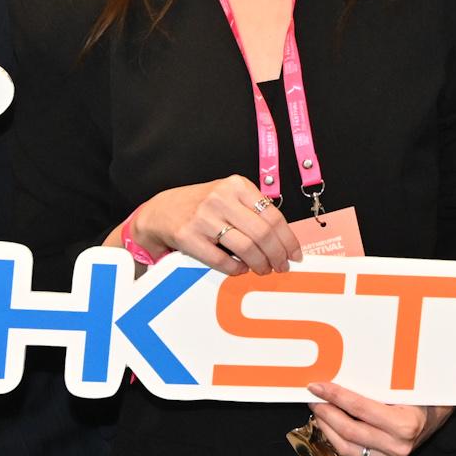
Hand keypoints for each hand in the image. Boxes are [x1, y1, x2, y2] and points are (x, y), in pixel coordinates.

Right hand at [129, 175, 301, 275]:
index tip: (295, 253)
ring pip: (245, 248)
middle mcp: (221, 198)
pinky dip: (236, 269)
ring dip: (260, 264)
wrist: (160, 211)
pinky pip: (221, 260)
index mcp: (236, 186)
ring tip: (264, 269)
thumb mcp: (229, 196)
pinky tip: (241, 270)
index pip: (273, 215)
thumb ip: (253, 210)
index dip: (288, 239)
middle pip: (262, 233)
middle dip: (277, 254)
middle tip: (282, 266)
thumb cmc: (201, 205)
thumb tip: (283, 239)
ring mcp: (204, 217)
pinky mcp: (188, 236)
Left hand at [304, 382, 448, 455]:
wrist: (436, 417)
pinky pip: (353, 454)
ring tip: (318, 411)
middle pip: (349, 430)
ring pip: (346, 447)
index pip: (360, 408)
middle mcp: (398, 446)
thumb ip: (377, 385)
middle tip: (313, 398)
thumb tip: (341, 372)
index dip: (336, 396)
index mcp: (405, 424)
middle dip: (326, 412)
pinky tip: (329, 425)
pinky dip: (336, 439)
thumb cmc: (420, 396)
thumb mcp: (404, 387)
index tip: (319, 387)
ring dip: (326, 428)